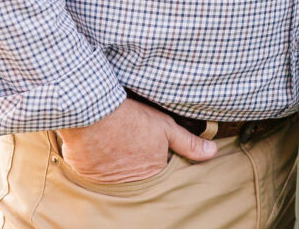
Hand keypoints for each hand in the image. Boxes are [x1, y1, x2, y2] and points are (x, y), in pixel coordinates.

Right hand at [57, 97, 217, 183]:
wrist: (94, 113)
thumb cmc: (132, 118)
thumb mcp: (166, 127)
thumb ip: (188, 143)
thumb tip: (212, 152)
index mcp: (151, 175)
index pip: (157, 171)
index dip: (153, 154)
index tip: (146, 142)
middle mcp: (129, 184)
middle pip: (136, 174)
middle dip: (134, 161)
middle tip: (129, 140)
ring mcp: (106, 182)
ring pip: (115, 174)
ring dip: (116, 161)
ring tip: (115, 138)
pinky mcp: (87, 176)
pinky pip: (95, 172)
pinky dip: (97, 160)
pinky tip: (99, 143)